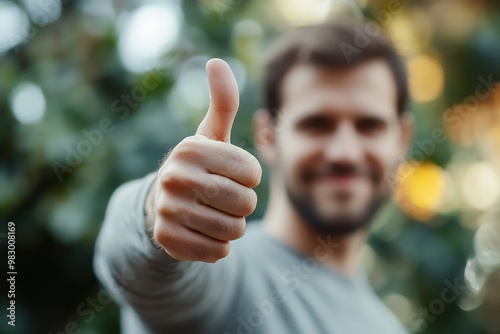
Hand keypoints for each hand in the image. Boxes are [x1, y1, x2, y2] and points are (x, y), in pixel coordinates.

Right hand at [146, 58, 261, 262]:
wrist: (162, 205)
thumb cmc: (200, 167)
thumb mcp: (211, 135)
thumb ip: (222, 102)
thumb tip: (217, 62)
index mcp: (191, 148)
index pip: (252, 173)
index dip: (248, 179)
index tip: (230, 175)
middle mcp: (174, 177)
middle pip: (245, 204)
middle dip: (242, 205)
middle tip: (221, 198)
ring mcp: (168, 210)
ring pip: (233, 230)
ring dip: (230, 226)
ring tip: (211, 214)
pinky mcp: (167, 240)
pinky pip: (218, 252)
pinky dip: (217, 246)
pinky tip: (201, 232)